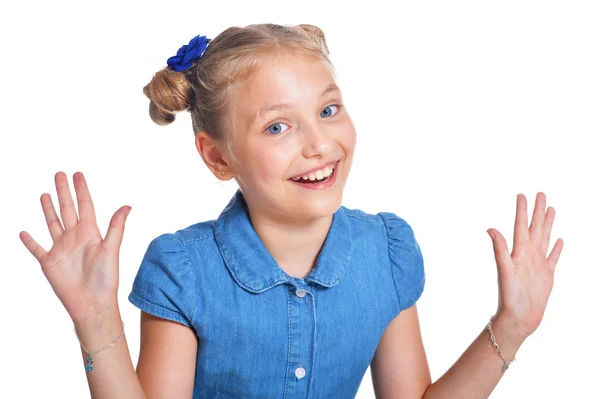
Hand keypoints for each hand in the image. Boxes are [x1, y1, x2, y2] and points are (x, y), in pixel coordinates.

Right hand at [19, 171, 131, 322]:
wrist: (91, 303)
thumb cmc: (105, 279)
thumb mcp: (111, 249)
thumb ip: (116, 227)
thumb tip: (128, 206)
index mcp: (90, 233)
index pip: (85, 205)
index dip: (81, 190)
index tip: (77, 174)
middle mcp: (75, 238)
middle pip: (67, 209)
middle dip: (63, 192)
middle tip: (59, 174)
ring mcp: (61, 249)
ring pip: (53, 223)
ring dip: (48, 209)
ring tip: (44, 194)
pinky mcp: (49, 262)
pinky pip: (36, 248)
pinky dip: (29, 241)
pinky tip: (24, 232)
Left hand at [487, 192, 563, 339]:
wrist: (518, 318)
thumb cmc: (509, 297)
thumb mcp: (504, 271)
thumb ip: (499, 249)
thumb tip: (490, 229)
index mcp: (518, 252)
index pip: (520, 226)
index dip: (522, 210)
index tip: (523, 194)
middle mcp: (528, 255)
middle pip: (534, 228)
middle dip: (538, 211)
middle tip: (541, 194)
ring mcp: (538, 264)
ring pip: (544, 238)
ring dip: (547, 224)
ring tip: (551, 209)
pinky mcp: (546, 275)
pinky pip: (553, 257)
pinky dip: (556, 248)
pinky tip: (559, 239)